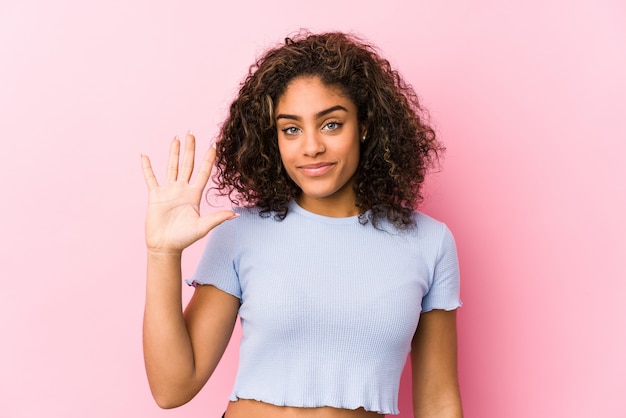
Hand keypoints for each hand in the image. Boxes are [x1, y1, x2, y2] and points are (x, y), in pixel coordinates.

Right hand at [141, 133, 236, 253]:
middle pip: (187, 165)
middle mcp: (182, 190)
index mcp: (194, 195)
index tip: (213, 146)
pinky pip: (150, 178)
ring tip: (176, 138)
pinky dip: (147, 167)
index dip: (208, 160)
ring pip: (171, 167)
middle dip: (190, 149)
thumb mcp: (202, 227)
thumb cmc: (184, 238)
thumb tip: (235, 214)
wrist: (165, 246)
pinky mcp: (155, 196)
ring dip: (173, 153)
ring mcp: (169, 191)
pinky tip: (145, 155)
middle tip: (192, 133)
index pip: (204, 173)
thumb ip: (217, 218)